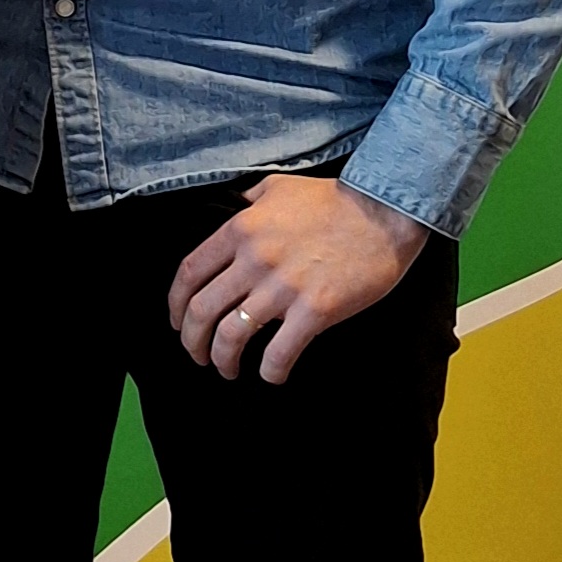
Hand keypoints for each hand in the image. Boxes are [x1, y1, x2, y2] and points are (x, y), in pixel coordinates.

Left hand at [168, 175, 428, 383]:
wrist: (386, 210)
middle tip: (197, 355)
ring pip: (232, 335)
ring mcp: (284, 287)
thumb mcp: (278, 187)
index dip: (175, 305)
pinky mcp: (316, 310)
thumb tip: (233, 207)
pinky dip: (270, 370)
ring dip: (223, 360)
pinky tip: (272, 375)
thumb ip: (249, 201)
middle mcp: (254, 260)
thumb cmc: (334, 199)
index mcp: (240, 230)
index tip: (177, 321)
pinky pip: (279, 352)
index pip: (189, 274)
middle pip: (201, 310)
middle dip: (192, 341)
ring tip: (226, 370)